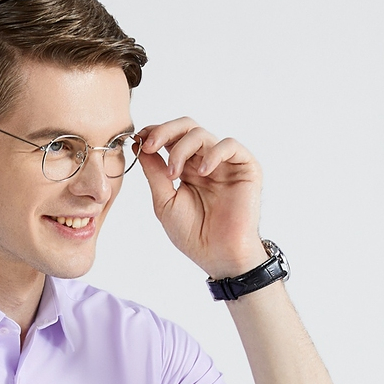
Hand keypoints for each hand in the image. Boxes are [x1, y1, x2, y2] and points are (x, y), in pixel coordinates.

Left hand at [136, 117, 266, 277]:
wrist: (219, 255)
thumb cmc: (193, 234)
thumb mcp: (164, 201)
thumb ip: (154, 172)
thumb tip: (139, 146)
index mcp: (186, 168)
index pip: (170, 138)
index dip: (154, 133)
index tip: (138, 140)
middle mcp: (205, 161)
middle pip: (186, 127)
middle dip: (164, 131)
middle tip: (149, 144)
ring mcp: (224, 163)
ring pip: (202, 134)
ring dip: (181, 148)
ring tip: (174, 174)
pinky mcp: (245, 167)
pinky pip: (230, 145)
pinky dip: (212, 153)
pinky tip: (201, 172)